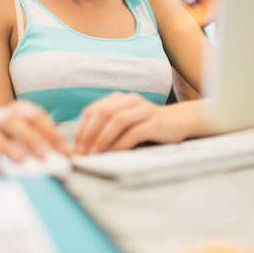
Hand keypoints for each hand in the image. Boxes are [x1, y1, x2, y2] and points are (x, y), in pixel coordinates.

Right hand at [0, 100, 70, 173]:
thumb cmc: (23, 135)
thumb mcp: (38, 134)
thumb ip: (53, 144)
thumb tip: (70, 156)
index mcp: (19, 109)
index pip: (35, 116)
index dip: (50, 132)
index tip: (63, 151)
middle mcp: (0, 116)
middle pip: (11, 121)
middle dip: (29, 137)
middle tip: (44, 155)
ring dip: (6, 147)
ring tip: (20, 160)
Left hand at [73, 92, 191, 153]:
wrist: (177, 122)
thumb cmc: (146, 126)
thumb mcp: (124, 124)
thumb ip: (106, 130)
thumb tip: (82, 148)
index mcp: (119, 99)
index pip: (93, 110)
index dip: (82, 128)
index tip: (75, 146)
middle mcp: (130, 100)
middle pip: (103, 113)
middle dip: (90, 134)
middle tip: (83, 152)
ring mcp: (144, 110)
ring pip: (118, 120)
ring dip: (103, 139)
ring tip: (96, 153)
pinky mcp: (155, 123)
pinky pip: (134, 132)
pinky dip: (121, 144)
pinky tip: (114, 153)